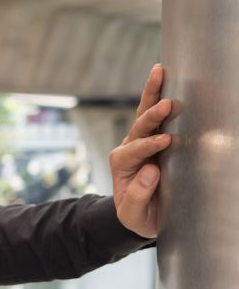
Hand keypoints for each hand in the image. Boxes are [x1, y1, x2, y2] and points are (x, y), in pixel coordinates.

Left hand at [109, 64, 171, 238]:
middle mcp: (128, 149)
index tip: (166, 142)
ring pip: (143, 114)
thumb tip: (150, 171)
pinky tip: (164, 76)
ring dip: (152, 94)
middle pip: (137, 127)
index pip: (133, 152)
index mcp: (121, 165)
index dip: (148, 146)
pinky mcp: (153, 138)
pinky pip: (155, 115)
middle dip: (151, 115)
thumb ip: (136, 197)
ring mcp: (140, 141)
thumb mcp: (133, 215)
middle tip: (167, 104)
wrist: (141, 214)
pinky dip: (158, 95)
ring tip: (159, 72)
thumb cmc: (138, 215)